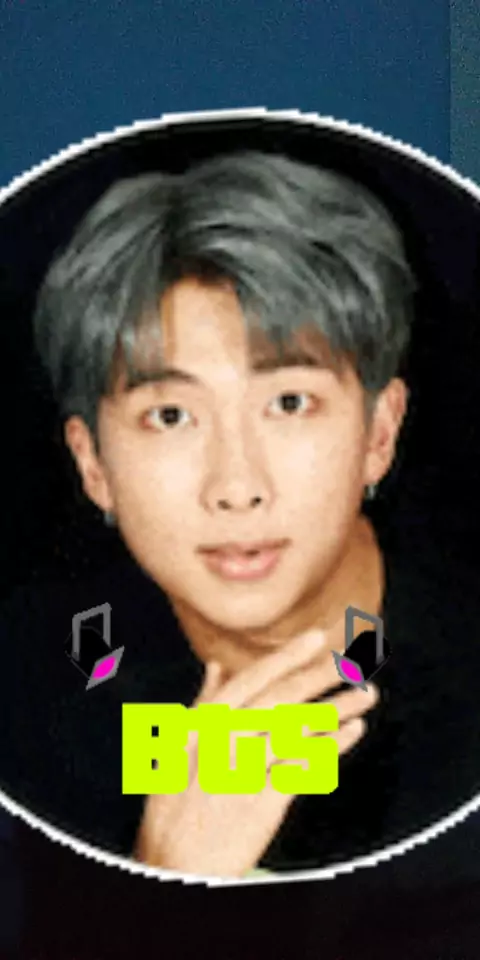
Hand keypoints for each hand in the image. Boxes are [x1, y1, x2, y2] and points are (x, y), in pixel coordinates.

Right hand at [135, 628, 378, 877]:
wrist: (176, 865)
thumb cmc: (177, 802)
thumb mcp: (180, 747)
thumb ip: (204, 704)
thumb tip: (217, 665)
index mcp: (203, 723)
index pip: (252, 680)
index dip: (287, 657)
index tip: (317, 638)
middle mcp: (223, 741)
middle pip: (280, 700)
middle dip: (319, 677)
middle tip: (353, 663)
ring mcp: (244, 770)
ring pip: (298, 730)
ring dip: (336, 709)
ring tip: (366, 696)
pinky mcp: (262, 800)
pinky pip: (304, 766)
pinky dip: (330, 747)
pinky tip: (352, 732)